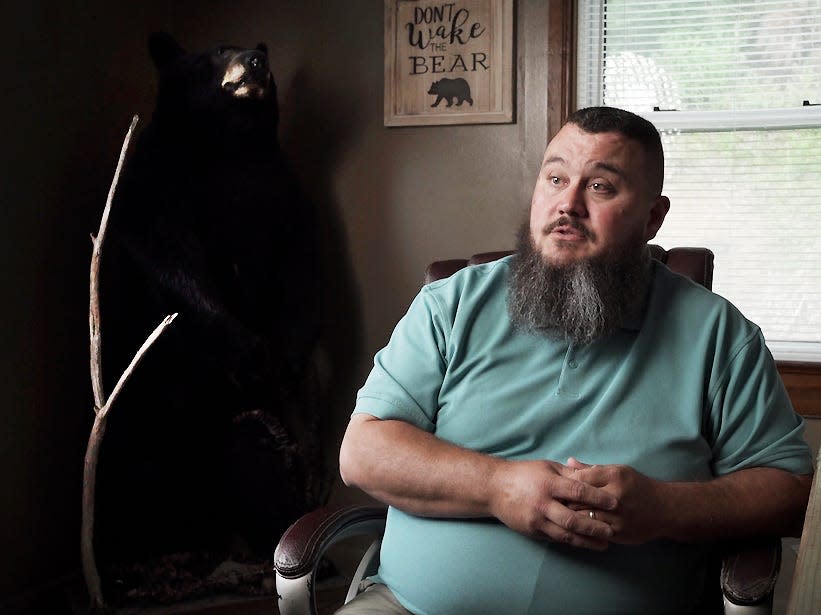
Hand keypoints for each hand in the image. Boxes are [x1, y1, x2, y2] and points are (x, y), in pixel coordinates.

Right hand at [488, 459, 617, 549]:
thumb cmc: (524, 474)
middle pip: (573, 518)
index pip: (578, 491)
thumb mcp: (547, 467)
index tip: (615, 503)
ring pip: (565, 534)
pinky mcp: (532, 531)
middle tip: (612, 530)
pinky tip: (584, 543)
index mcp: (548, 483)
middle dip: (595, 526)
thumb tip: (595, 475)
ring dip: (586, 541)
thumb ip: (570, 473)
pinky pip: (556, 538)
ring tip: (604, 544)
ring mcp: (536, 519)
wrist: (494, 488)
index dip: (598, 498)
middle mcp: (542, 503)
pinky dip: (572, 542)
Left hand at [566, 457, 669, 543]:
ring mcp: (617, 516)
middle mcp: (615, 495)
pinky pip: (593, 531)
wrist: (665, 510)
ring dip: (571, 516)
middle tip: (555, 502)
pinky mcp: (618, 533)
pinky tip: (575, 526)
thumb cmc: (638, 487)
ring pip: (583, 517)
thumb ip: (591, 468)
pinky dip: (582, 529)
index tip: (559, 487)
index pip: (579, 478)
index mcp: (614, 476)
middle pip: (578, 499)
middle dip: (564, 501)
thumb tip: (568, 462)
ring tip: (561, 514)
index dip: (566, 483)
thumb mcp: (618, 471)